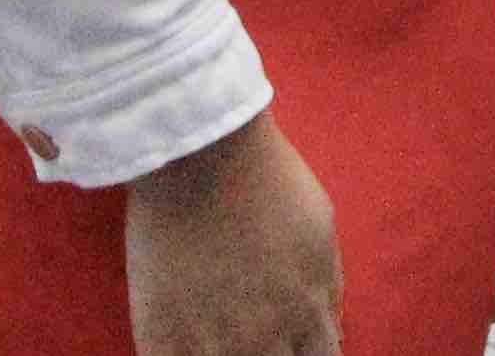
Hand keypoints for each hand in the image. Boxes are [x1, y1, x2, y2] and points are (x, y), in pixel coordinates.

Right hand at [125, 111, 340, 355]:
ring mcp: (211, 344)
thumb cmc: (271, 182)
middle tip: (251, 337)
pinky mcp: (161, 339)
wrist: (205, 158)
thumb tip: (333, 332)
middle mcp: (266, 339)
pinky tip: (181, 342)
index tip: (291, 346)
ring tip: (215, 335)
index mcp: (311, 312)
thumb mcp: (322, 234)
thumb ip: (327, 290)